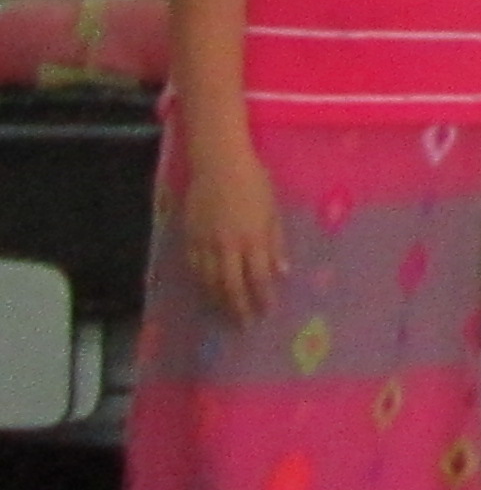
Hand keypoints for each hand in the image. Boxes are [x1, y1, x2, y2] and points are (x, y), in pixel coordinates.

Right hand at [185, 146, 285, 326]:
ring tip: (224, 315)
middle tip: (244, 325)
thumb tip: (282, 271)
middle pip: (231, 286)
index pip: (259, 278)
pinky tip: (206, 293)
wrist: (217, 163)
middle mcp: (227, 246)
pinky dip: (201, 284)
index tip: (266, 312)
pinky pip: (194, 269)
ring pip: (209, 281)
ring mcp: (205, 243)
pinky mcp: (189, 237)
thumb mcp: (273, 210)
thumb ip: (276, 242)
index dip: (262, 298)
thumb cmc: (253, 182)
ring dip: (218, 301)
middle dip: (238, 308)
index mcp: (252, 238)